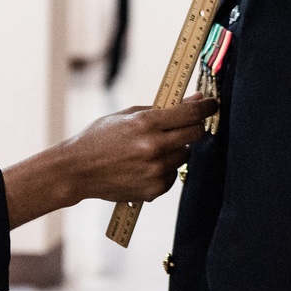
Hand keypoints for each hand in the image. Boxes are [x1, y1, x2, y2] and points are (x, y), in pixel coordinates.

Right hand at [63, 97, 215, 202]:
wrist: (77, 170)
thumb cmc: (99, 138)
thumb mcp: (126, 116)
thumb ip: (162, 109)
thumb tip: (195, 101)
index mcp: (145, 123)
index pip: (190, 114)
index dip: (206, 107)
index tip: (212, 104)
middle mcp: (154, 147)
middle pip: (195, 134)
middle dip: (192, 127)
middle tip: (183, 125)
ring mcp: (156, 170)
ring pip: (185, 155)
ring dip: (175, 149)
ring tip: (150, 149)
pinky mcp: (155, 189)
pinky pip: (173, 174)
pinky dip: (164, 169)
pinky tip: (143, 165)